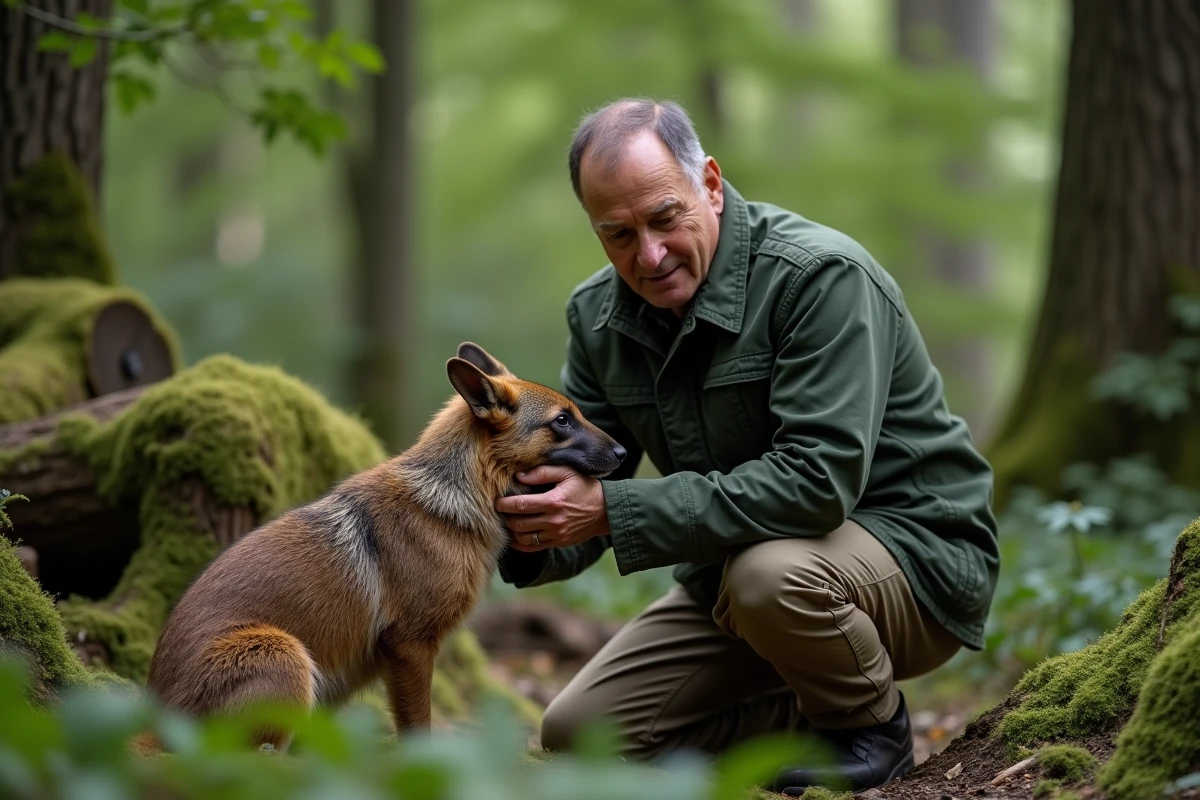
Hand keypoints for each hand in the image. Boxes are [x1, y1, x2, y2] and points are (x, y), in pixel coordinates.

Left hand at [495, 465, 609, 551]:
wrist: (606, 510)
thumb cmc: (585, 487)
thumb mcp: (567, 472)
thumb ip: (543, 472)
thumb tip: (519, 476)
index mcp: (554, 501)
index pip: (521, 505)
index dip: (504, 504)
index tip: (496, 501)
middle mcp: (554, 520)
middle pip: (519, 524)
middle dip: (505, 518)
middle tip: (499, 511)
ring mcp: (556, 534)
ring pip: (524, 538)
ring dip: (512, 531)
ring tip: (508, 522)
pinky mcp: (559, 542)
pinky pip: (533, 548)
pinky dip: (520, 544)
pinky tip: (515, 536)